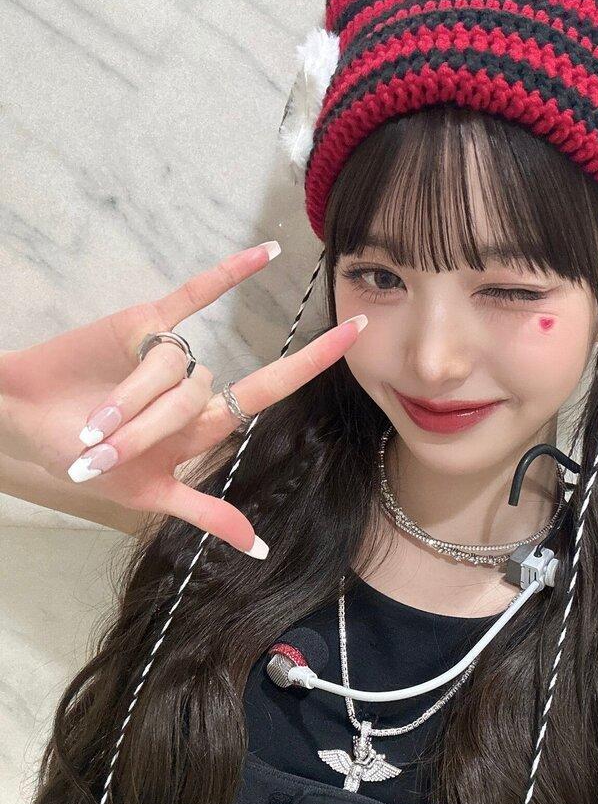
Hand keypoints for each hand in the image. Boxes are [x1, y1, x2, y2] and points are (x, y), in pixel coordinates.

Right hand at [0, 242, 367, 555]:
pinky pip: (190, 297)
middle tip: (101, 449)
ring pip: (176, 364)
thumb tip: (261, 549)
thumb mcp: (149, 497)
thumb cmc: (86, 461)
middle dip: (149, 426)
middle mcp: (196, 386)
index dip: (311, 363)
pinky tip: (268, 253)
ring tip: (91, 425)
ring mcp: (173, 354)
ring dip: (132, 400)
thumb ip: (206, 514)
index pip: (269, 390)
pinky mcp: (144, 323)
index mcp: (204, 426)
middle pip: (201, 394)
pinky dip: (226, 276)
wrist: (26, 422)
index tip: (357, 335)